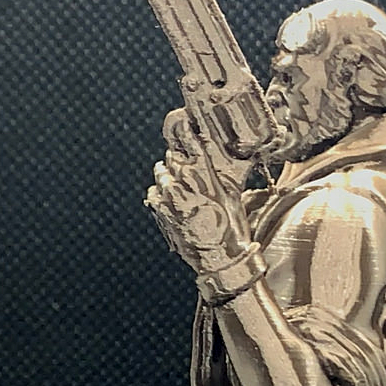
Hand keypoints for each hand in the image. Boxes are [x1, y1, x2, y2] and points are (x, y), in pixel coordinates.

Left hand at [145, 110, 252, 272]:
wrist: (220, 260)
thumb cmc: (232, 231)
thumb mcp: (232, 198)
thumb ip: (218, 177)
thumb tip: (213, 164)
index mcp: (204, 174)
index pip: (190, 142)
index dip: (185, 132)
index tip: (185, 125)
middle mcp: (185, 182)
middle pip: (172, 158)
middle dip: (176, 157)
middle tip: (179, 159)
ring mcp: (171, 198)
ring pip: (161, 175)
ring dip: (165, 174)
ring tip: (169, 176)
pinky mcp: (162, 213)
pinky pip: (153, 196)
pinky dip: (158, 194)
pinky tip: (163, 196)